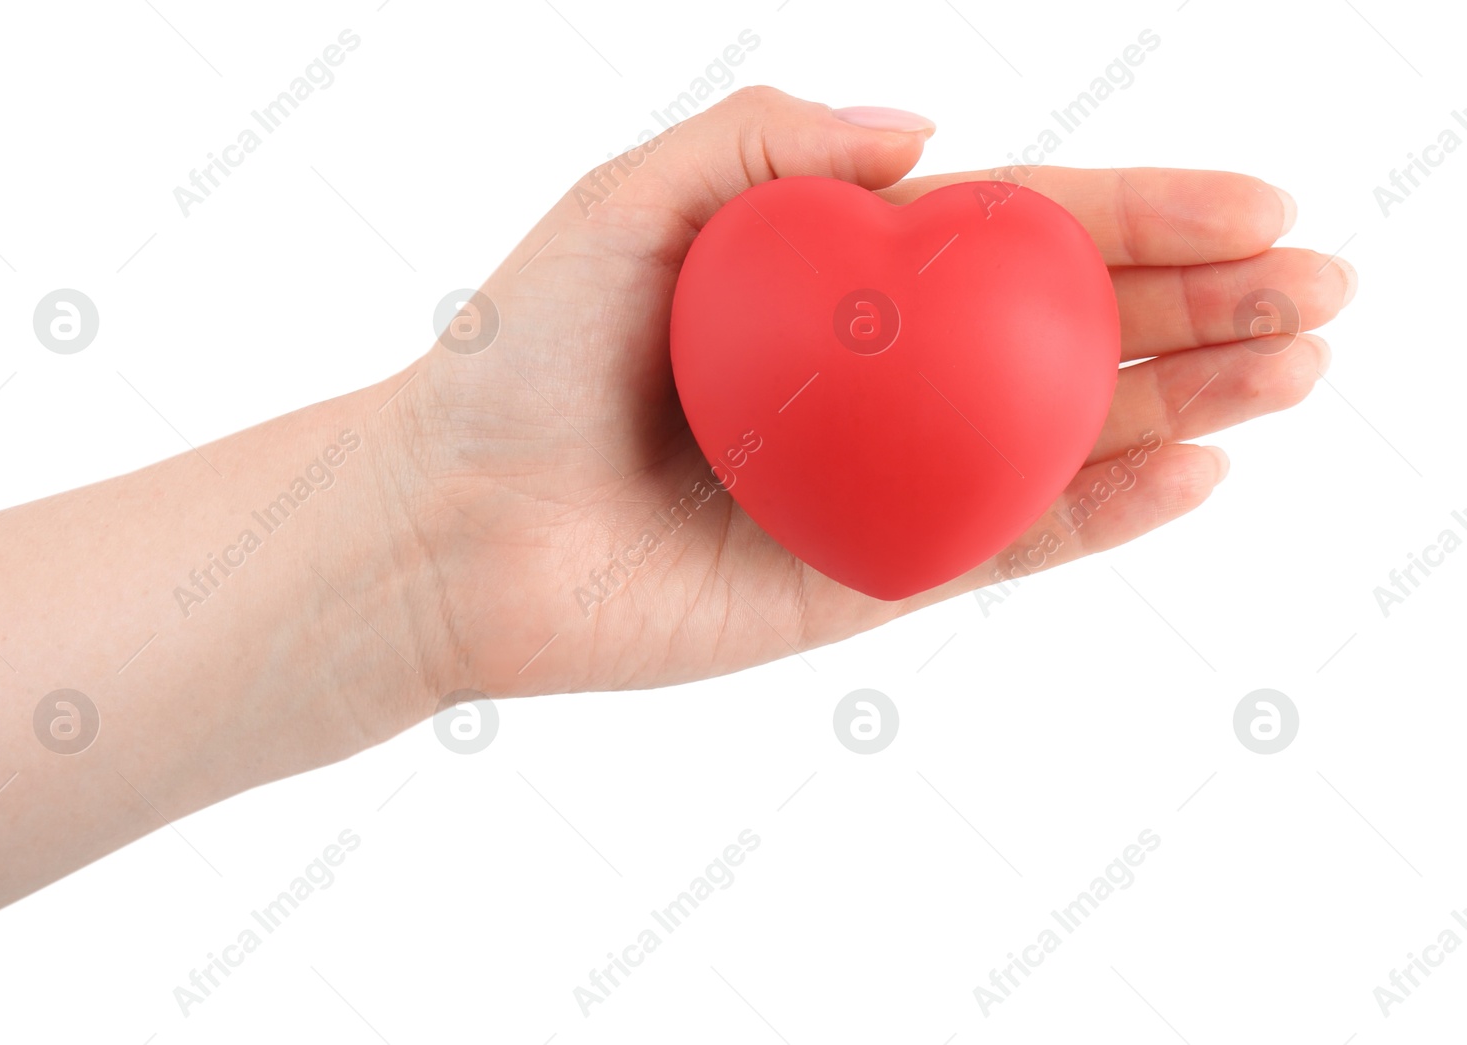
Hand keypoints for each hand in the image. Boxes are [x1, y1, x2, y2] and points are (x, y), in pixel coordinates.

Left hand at [378, 87, 1353, 704]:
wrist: (449, 524)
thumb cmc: (517, 356)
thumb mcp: (626, 201)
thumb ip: (765, 144)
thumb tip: (934, 138)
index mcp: (839, 285)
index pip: (1020, 235)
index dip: (1146, 216)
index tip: (1263, 204)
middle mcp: (876, 384)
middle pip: (1069, 336)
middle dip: (1206, 311)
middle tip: (1325, 295)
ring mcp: (878, 486)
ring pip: (1061, 441)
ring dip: (1188, 407)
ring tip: (1297, 371)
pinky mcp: (859, 584)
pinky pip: (1000, 547)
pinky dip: (1098, 517)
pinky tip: (1194, 472)